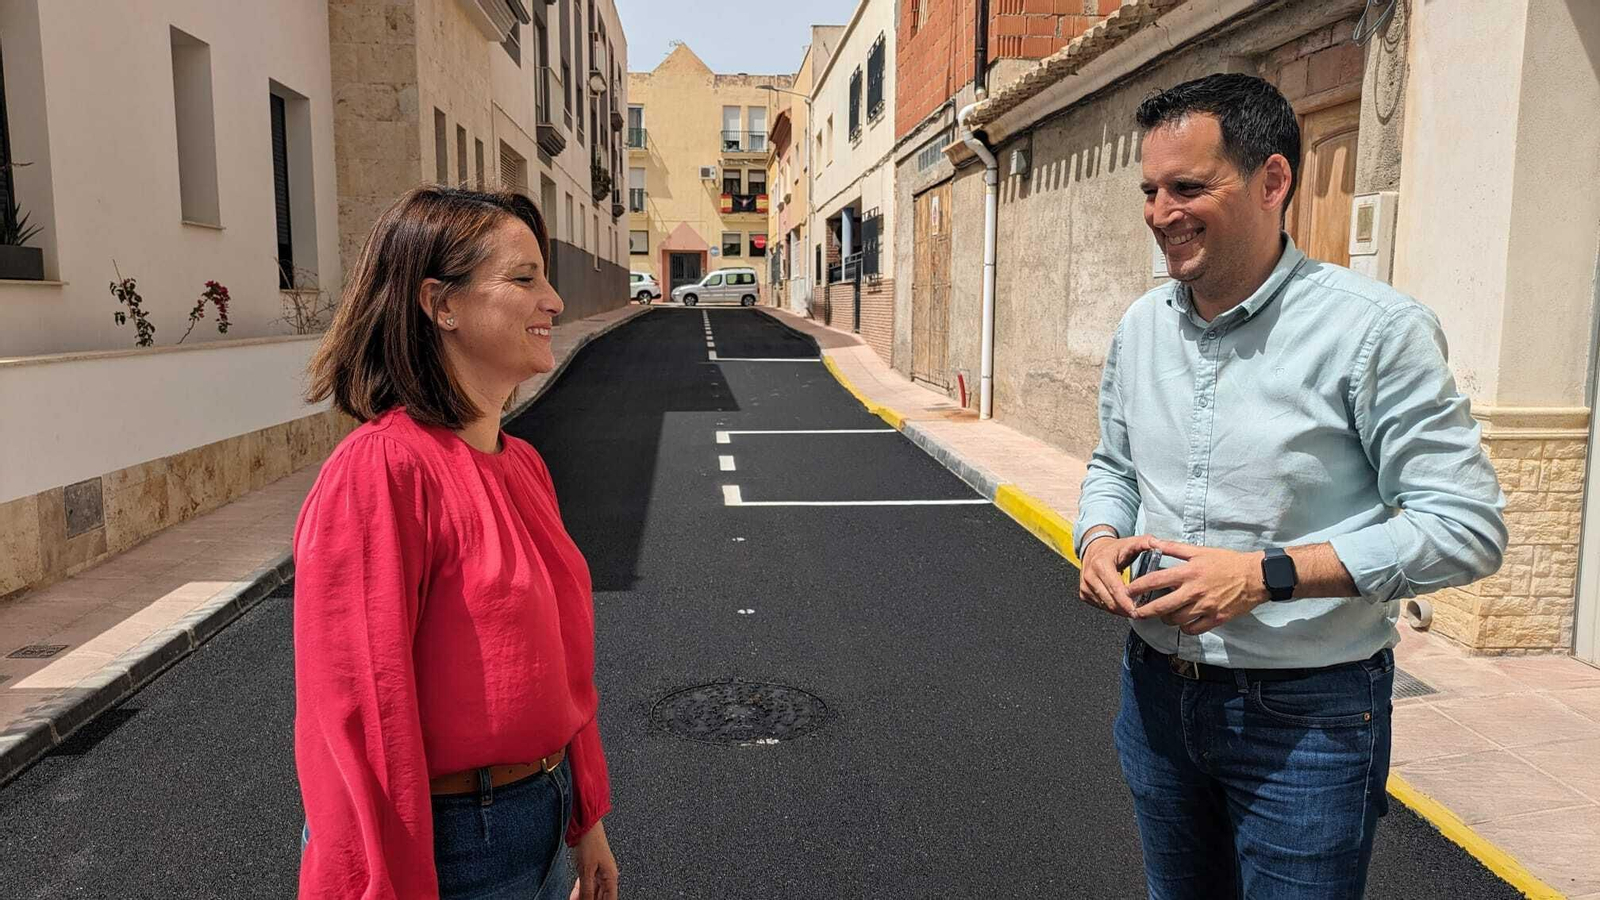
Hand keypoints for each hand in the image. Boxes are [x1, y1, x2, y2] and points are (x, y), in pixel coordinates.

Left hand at [569, 819, 617, 899]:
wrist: (585, 824)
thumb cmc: (590, 842)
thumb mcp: (586, 871)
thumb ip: (587, 890)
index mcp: (611, 877)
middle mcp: (607, 875)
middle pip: (601, 897)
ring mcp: (599, 871)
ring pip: (594, 892)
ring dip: (585, 898)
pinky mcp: (591, 867)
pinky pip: (588, 884)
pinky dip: (581, 891)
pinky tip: (574, 896)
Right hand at [1078, 533, 1157, 617]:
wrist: (1093, 548)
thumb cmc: (1114, 548)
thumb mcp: (1131, 542)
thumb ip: (1146, 542)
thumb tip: (1158, 544)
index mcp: (1101, 565)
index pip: (1116, 589)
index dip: (1127, 602)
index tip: (1139, 609)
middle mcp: (1090, 576)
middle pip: (1110, 601)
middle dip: (1126, 610)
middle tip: (1140, 613)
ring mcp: (1085, 586)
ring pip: (1105, 606)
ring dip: (1120, 611)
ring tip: (1133, 610)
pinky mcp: (1083, 593)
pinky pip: (1100, 606)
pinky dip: (1112, 608)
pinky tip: (1122, 605)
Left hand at [1127, 539, 1267, 634]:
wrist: (1255, 576)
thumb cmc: (1227, 562)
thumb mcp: (1200, 551)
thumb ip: (1175, 548)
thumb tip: (1154, 542)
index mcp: (1189, 572)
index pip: (1156, 580)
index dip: (1138, 587)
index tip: (1127, 590)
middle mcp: (1194, 590)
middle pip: (1162, 606)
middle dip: (1144, 611)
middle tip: (1135, 612)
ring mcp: (1205, 606)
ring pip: (1176, 619)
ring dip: (1165, 619)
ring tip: (1162, 615)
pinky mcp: (1216, 618)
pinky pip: (1193, 629)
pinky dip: (1185, 628)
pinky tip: (1183, 622)